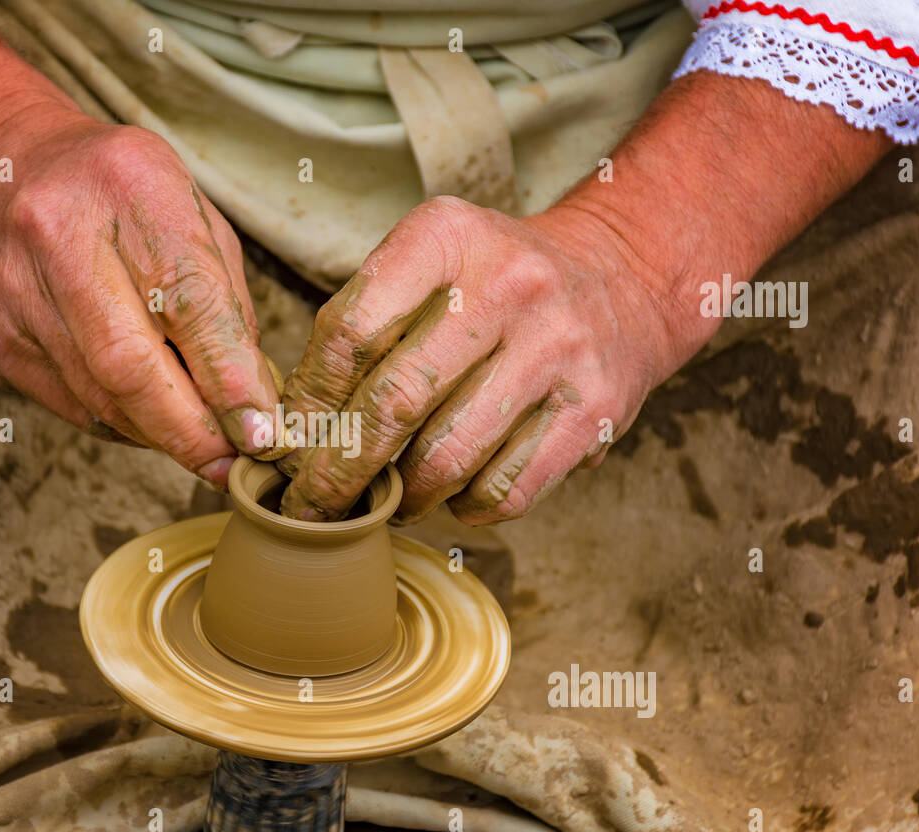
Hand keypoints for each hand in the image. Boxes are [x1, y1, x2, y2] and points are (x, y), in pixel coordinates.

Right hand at [0, 110, 278, 484]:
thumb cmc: (112, 190)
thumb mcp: (188, 209)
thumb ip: (224, 300)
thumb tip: (253, 398)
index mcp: (126, 186)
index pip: (188, 302)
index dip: (229, 380)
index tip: (262, 432)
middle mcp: (56, 235)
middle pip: (130, 367)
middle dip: (190, 431)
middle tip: (233, 466)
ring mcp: (11, 292)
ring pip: (99, 399)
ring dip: (159, 434)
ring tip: (199, 444)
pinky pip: (69, 406)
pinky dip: (119, 423)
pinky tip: (146, 418)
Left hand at [278, 196, 706, 524]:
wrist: (627, 277)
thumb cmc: (498, 283)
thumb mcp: (432, 263)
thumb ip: (367, 324)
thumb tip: (295, 426)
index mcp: (448, 237)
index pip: (350, 331)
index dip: (310, 401)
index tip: (291, 443)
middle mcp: (508, 286)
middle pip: (394, 402)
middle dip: (341, 470)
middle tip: (314, 503)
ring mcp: (557, 350)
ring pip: (448, 458)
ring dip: (405, 496)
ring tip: (390, 501)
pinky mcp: (594, 411)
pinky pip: (506, 489)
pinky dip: (468, 507)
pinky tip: (457, 494)